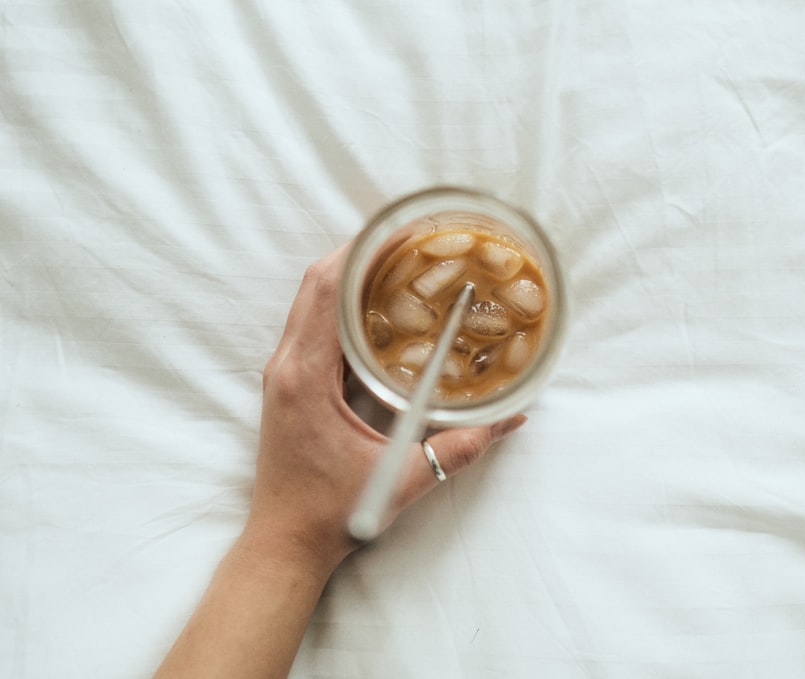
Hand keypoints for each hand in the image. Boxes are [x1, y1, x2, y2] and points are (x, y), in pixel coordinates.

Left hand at [246, 243, 525, 576]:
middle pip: (318, 283)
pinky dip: (344, 300)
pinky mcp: (290, 380)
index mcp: (306, 378)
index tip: (401, 231)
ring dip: (352, 272)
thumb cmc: (332, 514)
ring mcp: (284, 371)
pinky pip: (314, 321)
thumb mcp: (404, 480)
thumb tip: (511, 417)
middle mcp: (287, 365)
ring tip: (401, 259)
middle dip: (362, 250)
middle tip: (412, 237)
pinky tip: (380, 303)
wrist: (285, 542)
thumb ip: (461, 447)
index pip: (327, 291)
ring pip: (313, 298)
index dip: (361, 252)